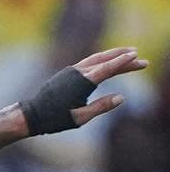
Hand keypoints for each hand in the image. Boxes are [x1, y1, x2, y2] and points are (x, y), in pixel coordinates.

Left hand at [22, 47, 147, 134]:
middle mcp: (77, 73)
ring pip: (96, 58)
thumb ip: (101, 107)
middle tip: (140, 57)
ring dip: (113, 55)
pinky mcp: (67, 73)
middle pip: (105, 61)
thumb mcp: (80, 118)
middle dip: (123, 58)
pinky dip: (101, 59)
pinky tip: (108, 61)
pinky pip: (88, 62)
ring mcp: (71, 71)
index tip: (136, 56)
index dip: (123, 62)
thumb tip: (121, 98)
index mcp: (82, 83)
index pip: (107, 68)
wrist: (32, 115)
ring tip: (128, 53)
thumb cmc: (55, 119)